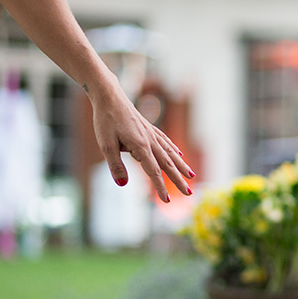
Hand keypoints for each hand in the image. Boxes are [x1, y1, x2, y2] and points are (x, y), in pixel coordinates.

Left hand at [90, 82, 194, 202]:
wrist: (109, 97)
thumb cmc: (105, 120)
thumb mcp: (105, 145)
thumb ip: (115, 165)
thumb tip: (122, 184)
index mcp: (140, 146)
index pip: (153, 171)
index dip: (160, 187)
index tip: (166, 201)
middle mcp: (151, 141)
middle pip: (168, 165)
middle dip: (179, 180)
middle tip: (189, 194)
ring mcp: (152, 134)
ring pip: (171, 153)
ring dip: (182, 166)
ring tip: (192, 176)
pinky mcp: (150, 128)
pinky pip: (166, 142)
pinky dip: (175, 150)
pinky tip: (180, 155)